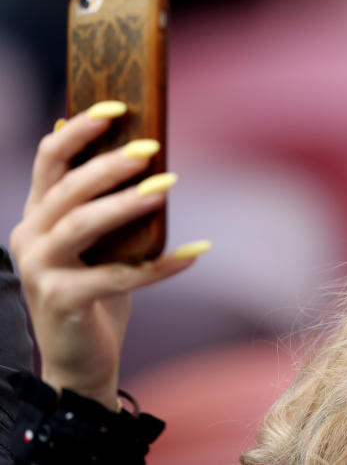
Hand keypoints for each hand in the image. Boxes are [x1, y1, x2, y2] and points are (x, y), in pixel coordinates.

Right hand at [8, 101, 207, 407]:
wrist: (81, 360)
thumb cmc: (96, 290)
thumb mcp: (96, 240)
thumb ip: (98, 199)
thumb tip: (126, 147)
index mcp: (38, 214)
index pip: (49, 158)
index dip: (79, 129)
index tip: (116, 106)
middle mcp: (30, 237)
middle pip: (67, 189)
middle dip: (108, 165)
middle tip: (150, 149)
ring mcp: (40, 271)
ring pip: (82, 226)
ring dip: (126, 205)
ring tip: (166, 188)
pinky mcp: (62, 302)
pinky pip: (116, 278)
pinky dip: (159, 265)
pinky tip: (196, 252)